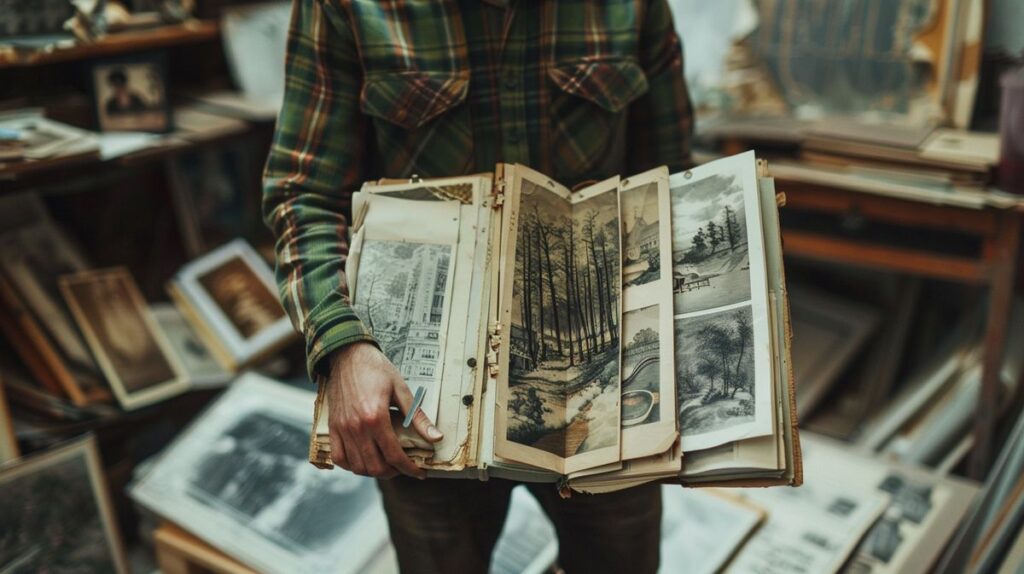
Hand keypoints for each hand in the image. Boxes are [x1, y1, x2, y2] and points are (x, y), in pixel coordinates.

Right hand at [326, 342, 442, 478]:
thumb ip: (418, 418)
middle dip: (394, 473)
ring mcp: (342, 429)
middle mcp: (357, 427)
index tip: (420, 472)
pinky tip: (364, 461)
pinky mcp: (333, 427)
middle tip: (405, 468)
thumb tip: (436, 438)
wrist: (347, 355)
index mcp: (376, 417)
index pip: (394, 455)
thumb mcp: (402, 390)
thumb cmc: (376, 369)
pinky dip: (352, 466)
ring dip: (374, 472)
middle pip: (376, 466)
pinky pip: (339, 457)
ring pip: (358, 466)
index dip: (409, 468)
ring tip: (388, 466)